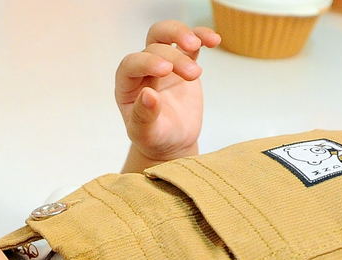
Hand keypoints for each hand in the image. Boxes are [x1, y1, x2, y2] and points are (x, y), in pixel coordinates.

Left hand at [117, 21, 219, 170]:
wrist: (173, 141)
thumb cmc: (155, 138)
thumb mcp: (146, 135)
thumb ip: (144, 117)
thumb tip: (148, 95)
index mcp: (127, 84)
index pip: (132, 64)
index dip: (147, 62)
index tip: (167, 70)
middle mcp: (143, 69)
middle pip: (153, 44)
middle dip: (172, 54)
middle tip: (191, 71)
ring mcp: (163, 63)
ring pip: (168, 35)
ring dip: (184, 36)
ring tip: (200, 46)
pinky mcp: (183, 62)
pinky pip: (191, 43)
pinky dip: (202, 37)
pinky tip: (214, 40)